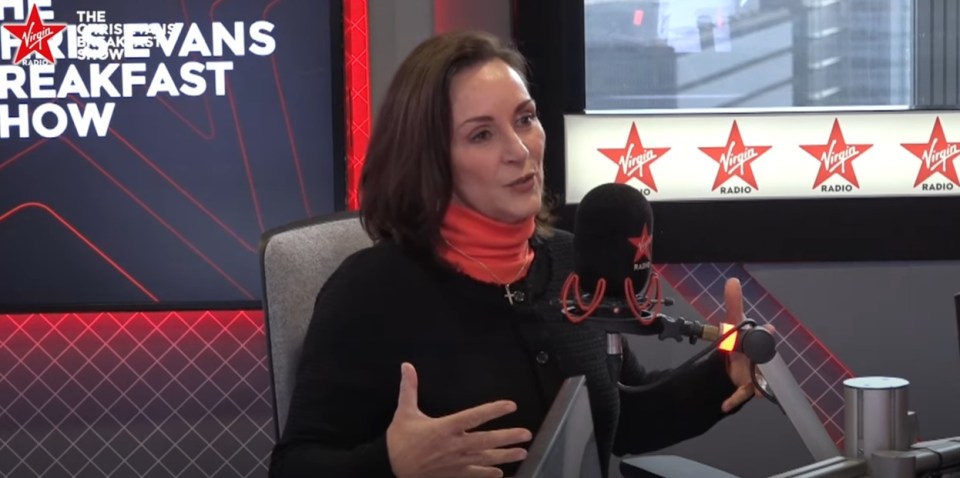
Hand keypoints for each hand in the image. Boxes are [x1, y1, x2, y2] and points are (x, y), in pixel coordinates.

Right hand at [386, 363, 531, 477]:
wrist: (390, 468)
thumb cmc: (400, 440)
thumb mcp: (403, 412)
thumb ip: (409, 388)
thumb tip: (407, 365)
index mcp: (445, 427)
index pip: (474, 417)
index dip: (494, 410)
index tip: (511, 405)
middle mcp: (455, 445)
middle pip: (487, 440)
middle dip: (508, 437)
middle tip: (527, 434)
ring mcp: (456, 462)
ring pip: (485, 459)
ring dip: (505, 455)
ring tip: (522, 452)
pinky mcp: (454, 475)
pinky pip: (475, 474)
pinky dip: (488, 474)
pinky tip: (500, 473)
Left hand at [720, 278, 775, 412]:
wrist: (732, 364)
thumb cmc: (739, 342)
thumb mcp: (734, 322)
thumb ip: (733, 303)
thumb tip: (732, 281)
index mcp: (760, 341)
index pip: (764, 335)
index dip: (765, 333)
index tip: (769, 329)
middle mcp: (762, 358)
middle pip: (765, 362)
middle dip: (763, 365)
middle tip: (762, 366)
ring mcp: (757, 374)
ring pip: (760, 381)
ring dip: (758, 388)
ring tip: (759, 394)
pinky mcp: (747, 387)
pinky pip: (742, 395)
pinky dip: (734, 400)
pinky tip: (725, 405)